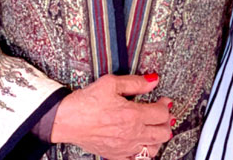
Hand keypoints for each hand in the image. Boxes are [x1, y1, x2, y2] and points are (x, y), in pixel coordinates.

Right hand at [51, 73, 172, 159]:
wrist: (67, 119)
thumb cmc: (86, 102)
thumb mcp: (111, 83)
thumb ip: (135, 82)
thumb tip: (153, 80)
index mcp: (133, 115)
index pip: (161, 114)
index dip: (165, 105)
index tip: (163, 100)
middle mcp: (131, 134)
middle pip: (162, 133)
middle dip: (166, 122)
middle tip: (162, 114)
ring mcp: (124, 147)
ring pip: (153, 149)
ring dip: (158, 139)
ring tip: (154, 129)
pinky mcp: (115, 155)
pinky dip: (143, 153)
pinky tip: (141, 145)